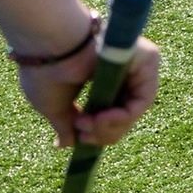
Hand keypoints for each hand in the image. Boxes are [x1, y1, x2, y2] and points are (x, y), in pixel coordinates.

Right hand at [19, 33, 161, 149]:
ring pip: (135, 110)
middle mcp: (123, 69)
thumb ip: (67, 125)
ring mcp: (137, 64)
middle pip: (126, 114)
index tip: (80, 138)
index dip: (99, 132)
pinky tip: (101, 118)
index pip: (112, 113)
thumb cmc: (45, 74)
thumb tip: (66, 144)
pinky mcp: (147, 59)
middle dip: (104, 132)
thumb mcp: (56, 107)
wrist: (48, 49)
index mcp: (103, 77)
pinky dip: (123, 117)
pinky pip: (143, 100)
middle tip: (82, 134)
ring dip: (111, 127)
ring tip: (86, 125)